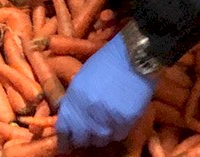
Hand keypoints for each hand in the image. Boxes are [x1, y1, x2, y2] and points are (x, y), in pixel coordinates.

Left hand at [56, 34, 156, 149]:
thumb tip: (70, 117)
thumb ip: (75, 98)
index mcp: (75, 97)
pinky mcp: (126, 119)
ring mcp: (107, 116)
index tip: (67, 143)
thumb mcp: (83, 77)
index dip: (65, 138)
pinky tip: (120, 121)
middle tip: (88, 136)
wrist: (134, 55)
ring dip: (102, 135)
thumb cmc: (108, 61)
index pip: (64, 128)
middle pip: (82, 138)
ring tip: (106, 125)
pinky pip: (118, 135)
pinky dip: (118, 131)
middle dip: (83, 138)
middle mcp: (88, 110)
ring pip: (101, 139)